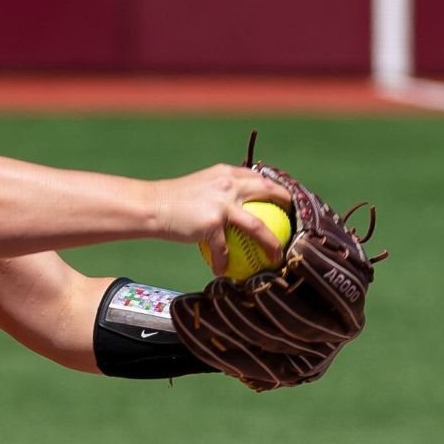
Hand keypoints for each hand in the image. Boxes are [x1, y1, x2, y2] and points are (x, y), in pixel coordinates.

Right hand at [152, 164, 291, 274]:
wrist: (152, 206)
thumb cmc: (172, 200)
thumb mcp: (200, 187)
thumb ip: (218, 191)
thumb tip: (232, 206)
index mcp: (226, 173)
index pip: (257, 176)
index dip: (274, 186)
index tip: (281, 198)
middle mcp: (228, 184)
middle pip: (267, 192)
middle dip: (285, 203)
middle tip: (292, 220)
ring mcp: (222, 204)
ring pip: (257, 226)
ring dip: (271, 243)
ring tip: (276, 257)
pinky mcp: (212, 223)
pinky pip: (224, 248)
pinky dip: (222, 260)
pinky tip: (221, 270)